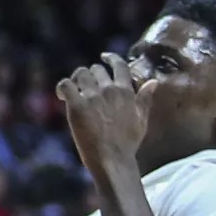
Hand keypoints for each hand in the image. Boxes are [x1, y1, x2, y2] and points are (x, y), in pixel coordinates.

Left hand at [57, 52, 154, 177]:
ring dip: (76, 80)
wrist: (112, 158)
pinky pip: (65, 85)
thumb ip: (145, 99)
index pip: (119, 65)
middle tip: (86, 87)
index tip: (104, 57)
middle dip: (90, 76)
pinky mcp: (77, 106)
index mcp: (126, 91)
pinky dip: (62, 87)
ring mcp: (93, 97)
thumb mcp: (141, 119)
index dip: (110, 58)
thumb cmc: (127, 142)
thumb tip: (153, 82)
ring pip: (80, 73)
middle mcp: (109, 90)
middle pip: (96, 69)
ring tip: (75, 91)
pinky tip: (62, 97)